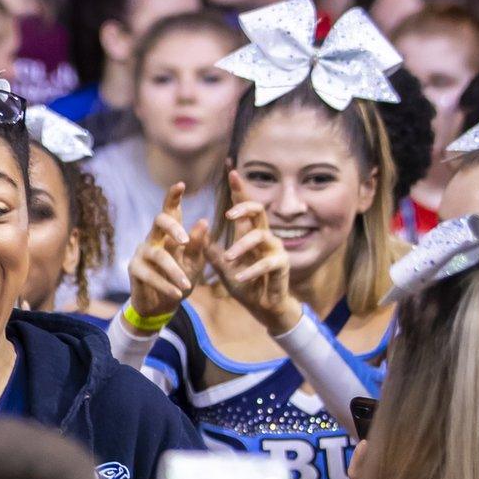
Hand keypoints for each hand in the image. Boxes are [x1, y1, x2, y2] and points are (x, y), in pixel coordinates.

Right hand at [128, 183, 208, 321]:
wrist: (163, 305)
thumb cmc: (181, 279)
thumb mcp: (195, 263)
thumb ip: (198, 245)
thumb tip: (203, 220)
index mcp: (169, 233)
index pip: (171, 211)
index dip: (173, 196)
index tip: (181, 184)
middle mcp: (153, 237)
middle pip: (159, 221)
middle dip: (172, 228)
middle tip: (185, 240)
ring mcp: (142, 252)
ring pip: (158, 255)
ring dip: (174, 271)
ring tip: (188, 285)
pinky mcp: (134, 269)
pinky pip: (150, 275)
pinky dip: (165, 285)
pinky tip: (177, 293)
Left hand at [205, 171, 301, 334]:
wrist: (263, 307)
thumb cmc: (245, 284)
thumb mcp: (223, 266)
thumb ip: (211, 250)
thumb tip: (196, 233)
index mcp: (250, 234)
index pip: (245, 207)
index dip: (239, 190)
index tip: (231, 172)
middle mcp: (265, 237)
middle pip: (258, 211)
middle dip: (244, 207)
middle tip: (227, 215)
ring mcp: (275, 250)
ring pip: (260, 237)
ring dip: (242, 247)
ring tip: (229, 259)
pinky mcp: (282, 266)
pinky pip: (267, 263)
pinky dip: (252, 270)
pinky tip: (240, 277)